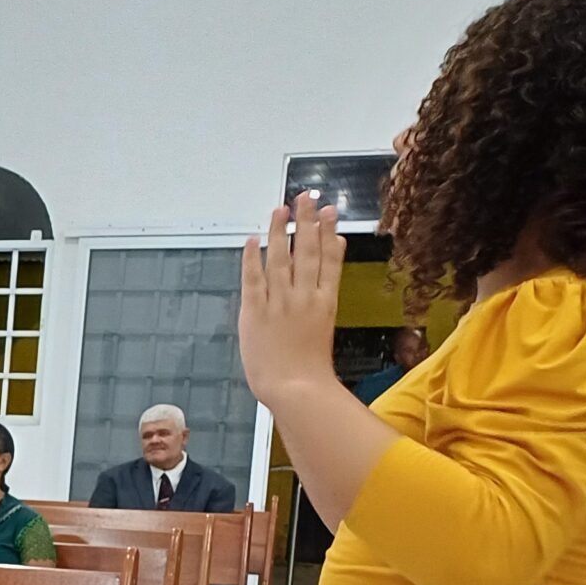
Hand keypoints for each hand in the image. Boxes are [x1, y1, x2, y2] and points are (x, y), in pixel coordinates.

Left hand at [239, 194, 346, 405]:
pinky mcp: (255, 312)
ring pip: (281, 259)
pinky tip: (251, 239)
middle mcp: (304, 296)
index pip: (329, 258)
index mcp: (326, 300)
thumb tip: (333, 257)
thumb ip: (327, 288)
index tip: (328, 212)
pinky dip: (251, 257)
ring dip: (281, 231)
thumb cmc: (311, 367)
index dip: (328, 232)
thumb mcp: (326, 323)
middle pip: (307, 251)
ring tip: (281, 209)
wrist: (296, 388)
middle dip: (306, 221)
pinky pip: (252, 278)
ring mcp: (279, 303)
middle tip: (306, 196)